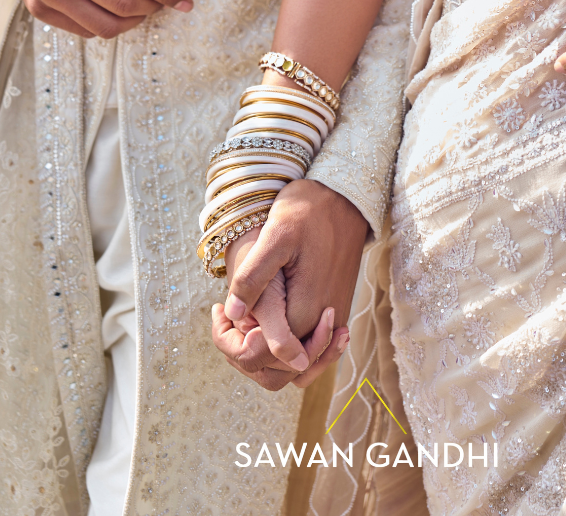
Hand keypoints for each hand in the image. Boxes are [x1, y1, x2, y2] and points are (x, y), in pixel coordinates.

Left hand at [211, 179, 367, 390]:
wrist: (346, 197)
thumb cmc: (308, 211)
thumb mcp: (276, 234)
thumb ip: (254, 277)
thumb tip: (233, 315)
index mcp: (303, 311)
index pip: (264, 357)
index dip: (236, 346)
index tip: (219, 312)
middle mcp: (322, 323)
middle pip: (281, 369)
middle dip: (249, 354)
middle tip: (224, 315)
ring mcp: (332, 318)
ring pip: (297, 363)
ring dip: (268, 352)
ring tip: (243, 316)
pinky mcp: (335, 309)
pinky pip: (311, 346)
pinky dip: (288, 343)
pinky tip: (266, 314)